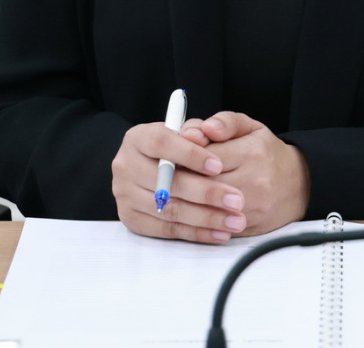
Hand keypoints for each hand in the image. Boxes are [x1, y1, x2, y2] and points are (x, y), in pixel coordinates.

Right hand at [111, 120, 248, 242]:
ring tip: (235, 220)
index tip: (219, 166)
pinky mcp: (132, 219)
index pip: (162, 143)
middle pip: (167, 183)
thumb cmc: (179, 147)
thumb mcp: (189, 131)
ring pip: (169, 210)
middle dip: (207, 193)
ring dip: (206, 218)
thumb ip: (200, 130)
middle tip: (237, 200)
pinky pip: (167, 230)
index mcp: (138, 138)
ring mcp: (126, 195)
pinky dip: (197, 233)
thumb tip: (207, 133)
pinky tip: (220, 233)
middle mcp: (126, 166)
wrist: (156, 168)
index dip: (191, 155)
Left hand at [179, 111, 309, 235]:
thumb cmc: (266, 153)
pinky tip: (188, 209)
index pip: (207, 155)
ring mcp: (253, 207)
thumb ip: (225, 122)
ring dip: (186, 200)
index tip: (171, 155)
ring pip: (207, 207)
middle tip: (165, 175)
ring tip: (174, 192)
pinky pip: (215, 225)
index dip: (184, 156)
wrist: (298, 184)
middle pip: (204, 183)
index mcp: (252, 151)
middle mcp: (255, 180)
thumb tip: (204, 129)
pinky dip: (198, 218)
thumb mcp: (250, 127)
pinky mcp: (248, 226)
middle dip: (180, 179)